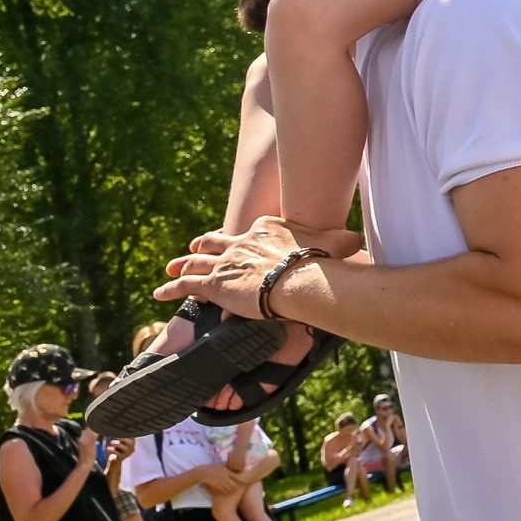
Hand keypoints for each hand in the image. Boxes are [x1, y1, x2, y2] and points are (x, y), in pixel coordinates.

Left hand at [153, 217, 352, 315]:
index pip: (253, 231)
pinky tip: (160, 292)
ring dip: (182, 265)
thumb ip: (344, 241)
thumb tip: (360, 242)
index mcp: (268, 228)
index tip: (243, 244)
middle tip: (194, 247)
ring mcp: (226, 261)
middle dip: (204, 245)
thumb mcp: (338, 241)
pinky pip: (186, 285)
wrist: (299, 278)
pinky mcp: (214, 284)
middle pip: (216, 241)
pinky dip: (171, 288)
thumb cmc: (322, 261)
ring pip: (197, 262)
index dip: (245, 238)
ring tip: (171, 268)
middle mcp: (242, 241)